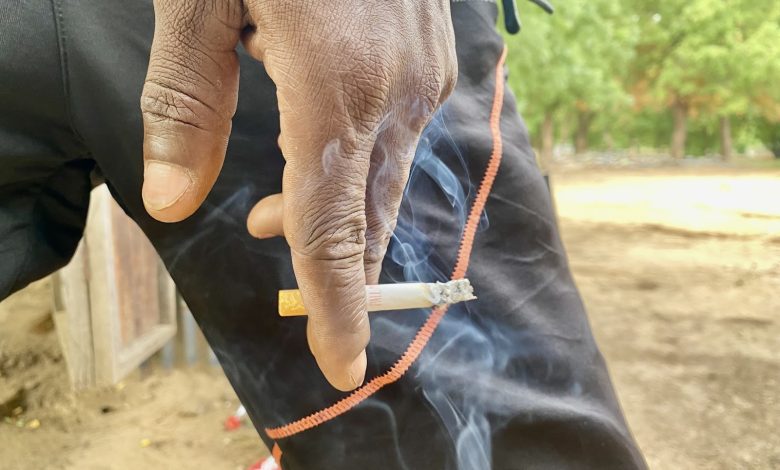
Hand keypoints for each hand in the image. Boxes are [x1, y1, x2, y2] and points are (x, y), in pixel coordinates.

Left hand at [140, 0, 456, 390]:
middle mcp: (395, 94)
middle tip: (271, 253)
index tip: (342, 364)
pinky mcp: (430, 59)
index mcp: (334, 87)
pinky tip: (326, 141)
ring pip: (387, 178)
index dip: (336, 305)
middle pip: (367, 215)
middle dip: (329, 258)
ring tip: (281, 207)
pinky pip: (400, 137)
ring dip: (338, 206)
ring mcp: (423, 76)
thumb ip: (188, 100)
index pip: (334, 228)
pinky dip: (361, 162)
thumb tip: (174, 200)